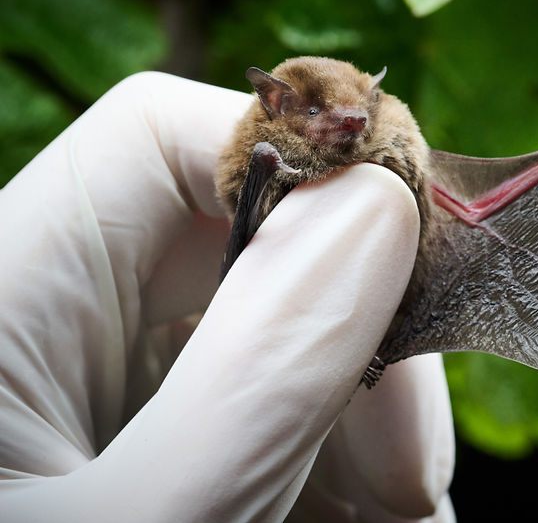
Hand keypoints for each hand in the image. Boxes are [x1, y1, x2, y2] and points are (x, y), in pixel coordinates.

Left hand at [0, 72, 453, 520]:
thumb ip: (260, 370)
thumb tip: (381, 207)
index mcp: (3, 301)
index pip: (158, 135)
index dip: (302, 157)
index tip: (413, 261)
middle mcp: (56, 327)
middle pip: (247, 247)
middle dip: (362, 334)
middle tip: (410, 465)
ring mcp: (109, 393)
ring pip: (280, 338)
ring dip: (366, 423)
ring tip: (406, 510)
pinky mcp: (156, 450)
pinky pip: (269, 415)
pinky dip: (338, 465)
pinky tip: (378, 509)